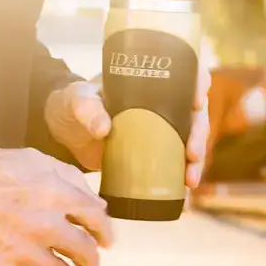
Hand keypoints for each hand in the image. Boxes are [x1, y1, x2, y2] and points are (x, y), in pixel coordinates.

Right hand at [0, 148, 113, 265]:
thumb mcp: (31, 159)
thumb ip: (69, 178)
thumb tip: (96, 203)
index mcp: (56, 193)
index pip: (98, 219)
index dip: (105, 232)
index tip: (104, 241)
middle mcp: (46, 225)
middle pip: (86, 253)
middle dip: (90, 260)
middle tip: (86, 264)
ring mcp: (24, 252)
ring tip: (46, 265)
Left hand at [44, 64, 211, 186]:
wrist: (65, 132)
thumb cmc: (73, 104)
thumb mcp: (77, 101)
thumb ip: (87, 109)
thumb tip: (103, 127)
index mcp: (149, 80)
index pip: (185, 72)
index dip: (198, 83)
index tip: (197, 101)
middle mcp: (162, 103)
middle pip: (194, 112)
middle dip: (200, 133)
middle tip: (192, 152)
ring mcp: (160, 129)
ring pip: (191, 139)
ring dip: (197, 159)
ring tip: (190, 180)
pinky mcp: (153, 153)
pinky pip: (177, 162)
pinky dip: (184, 177)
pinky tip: (186, 193)